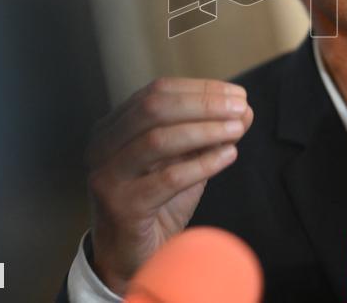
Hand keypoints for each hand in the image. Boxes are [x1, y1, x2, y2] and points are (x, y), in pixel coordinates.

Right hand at [85, 78, 253, 294]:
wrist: (134, 257)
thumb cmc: (159, 203)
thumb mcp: (185, 161)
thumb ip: (209, 133)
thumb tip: (244, 109)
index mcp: (114, 127)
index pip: (157, 91)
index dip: (200, 89)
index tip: (237, 94)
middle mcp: (102, 146)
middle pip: (154, 108)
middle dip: (203, 104)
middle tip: (240, 107)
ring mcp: (107, 176)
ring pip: (158, 139)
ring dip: (205, 130)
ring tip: (238, 130)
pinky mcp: (121, 206)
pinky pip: (168, 179)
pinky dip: (202, 164)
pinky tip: (228, 156)